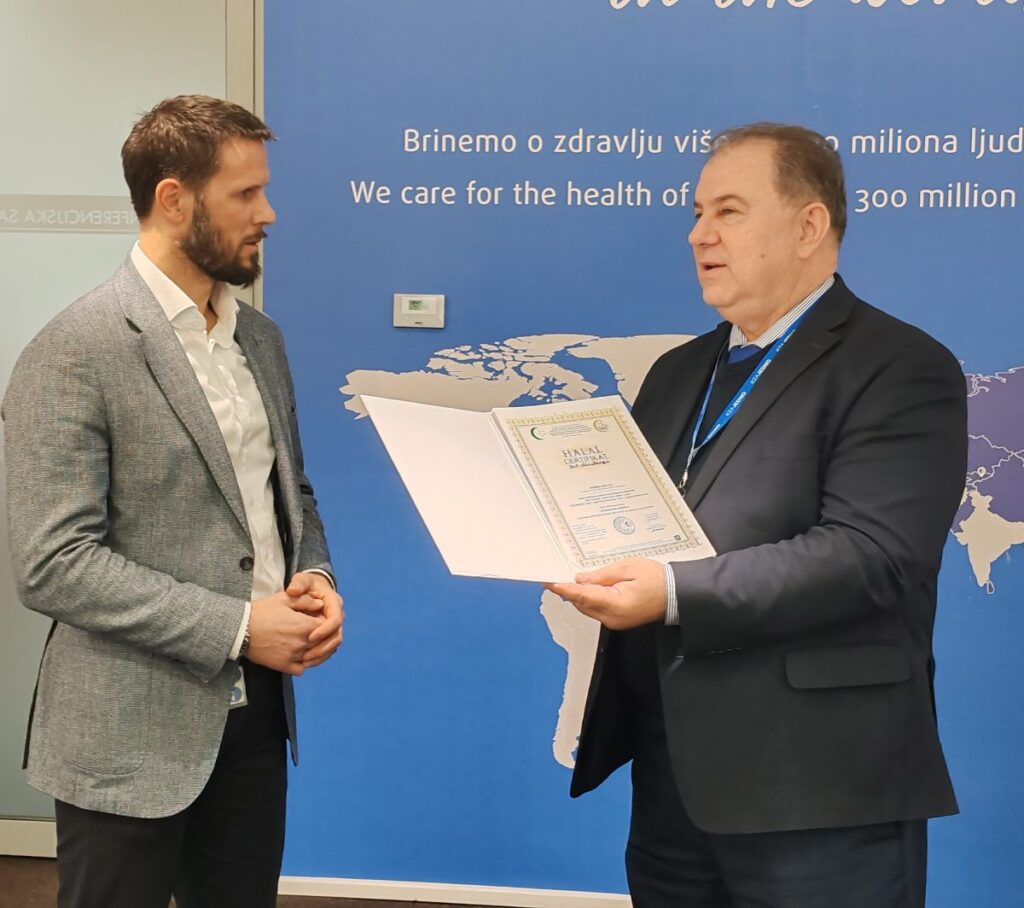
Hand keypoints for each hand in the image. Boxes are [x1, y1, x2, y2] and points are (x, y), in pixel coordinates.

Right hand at [247, 590, 323, 675]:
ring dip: (313, 651)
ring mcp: (294, 656)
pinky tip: (296, 655)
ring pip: (314, 657)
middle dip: (319, 636)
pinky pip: (300, 669)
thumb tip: (320, 605)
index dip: (323, 622)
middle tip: (309, 630)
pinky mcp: (283, 666)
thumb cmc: (261, 612)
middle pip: (322, 643)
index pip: (326, 626)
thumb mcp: (284, 599)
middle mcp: (302, 643)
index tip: (315, 619)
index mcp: (305, 626)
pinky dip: (301, 664)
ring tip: (303, 642)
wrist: (239, 629)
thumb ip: (305, 601)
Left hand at [286, 571, 343, 668]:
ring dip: (320, 656)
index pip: (335, 620)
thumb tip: (293, 590)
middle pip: (336, 637)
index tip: (309, 638)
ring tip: (304, 662)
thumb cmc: (308, 585)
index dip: (324, 630)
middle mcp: (338, 617)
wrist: (313, 591)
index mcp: (334, 604)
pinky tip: (304, 663)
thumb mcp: (303, 580)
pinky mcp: (328, 636)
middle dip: (322, 648)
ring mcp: (334, 628)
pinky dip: (318, 657)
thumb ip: (299, 582)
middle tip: (306, 656)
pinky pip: (328, 650)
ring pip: (333, 646)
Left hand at [545, 558, 666, 629]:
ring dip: (577, 595)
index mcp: (616, 604)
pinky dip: (588, 599)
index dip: (564, 589)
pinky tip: (586, 588)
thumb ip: (601, 576)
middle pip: (581, 604)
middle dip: (568, 590)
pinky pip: (595, 610)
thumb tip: (581, 579)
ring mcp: (614, 622)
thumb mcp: (627, 568)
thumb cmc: (657, 580)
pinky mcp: (616, 621)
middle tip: (554, 576)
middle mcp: (613, 618)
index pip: (583, 596)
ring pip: (587, 608)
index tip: (550, 582)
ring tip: (568, 579)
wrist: (675, 595)